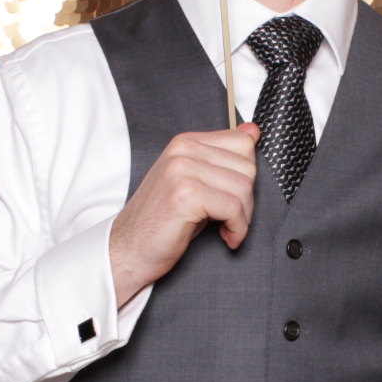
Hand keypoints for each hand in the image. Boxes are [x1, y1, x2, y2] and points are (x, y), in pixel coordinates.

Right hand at [109, 124, 259, 305]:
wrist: (129, 250)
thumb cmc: (162, 221)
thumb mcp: (194, 182)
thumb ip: (221, 158)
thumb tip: (252, 131)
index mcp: (185, 142)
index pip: (243, 143)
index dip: (246, 176)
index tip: (233, 196)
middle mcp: (182, 150)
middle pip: (248, 167)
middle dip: (247, 199)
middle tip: (229, 218)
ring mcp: (182, 170)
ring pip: (243, 188)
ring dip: (243, 217)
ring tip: (226, 228)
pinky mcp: (185, 194)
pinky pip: (233, 209)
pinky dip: (237, 229)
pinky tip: (225, 237)